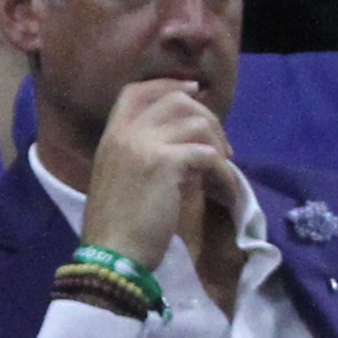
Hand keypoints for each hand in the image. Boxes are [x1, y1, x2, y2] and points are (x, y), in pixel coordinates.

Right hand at [79, 78, 239, 274]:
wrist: (112, 253)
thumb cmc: (118, 226)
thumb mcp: (122, 180)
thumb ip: (143, 157)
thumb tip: (182, 150)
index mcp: (112, 135)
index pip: (137, 91)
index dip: (168, 85)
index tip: (194, 92)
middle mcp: (126, 132)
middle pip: (175, 100)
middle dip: (207, 119)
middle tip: (222, 149)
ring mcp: (145, 144)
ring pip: (197, 123)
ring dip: (219, 147)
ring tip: (224, 173)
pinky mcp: (166, 163)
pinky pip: (209, 156)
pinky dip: (224, 174)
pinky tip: (225, 193)